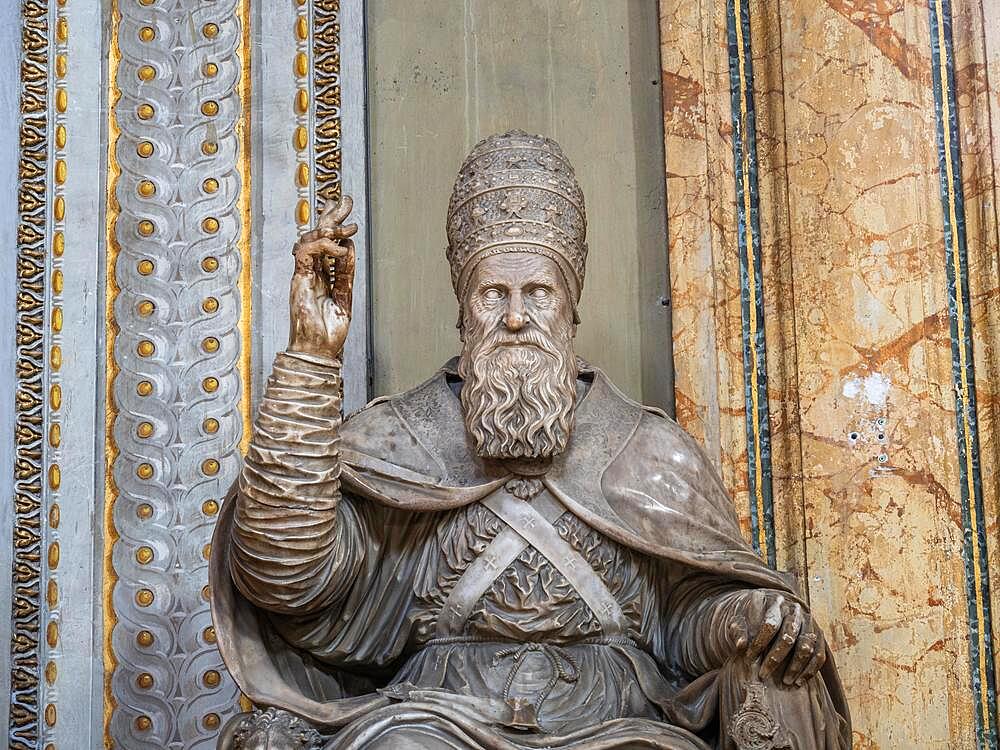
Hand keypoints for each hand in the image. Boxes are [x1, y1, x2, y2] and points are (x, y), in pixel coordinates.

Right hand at [288, 195, 357, 358]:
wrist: (319, 351)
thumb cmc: (329, 332)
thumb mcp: (344, 297)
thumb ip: (345, 274)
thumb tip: (349, 248)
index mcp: (320, 276)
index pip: (325, 244)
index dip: (334, 225)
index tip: (347, 212)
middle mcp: (309, 273)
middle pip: (315, 236)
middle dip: (330, 215)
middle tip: (344, 199)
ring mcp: (302, 276)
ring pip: (308, 240)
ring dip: (328, 228)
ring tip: (346, 226)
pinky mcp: (299, 281)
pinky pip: (305, 253)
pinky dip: (322, 246)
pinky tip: (338, 248)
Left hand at [726, 589, 826, 685]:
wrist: (768, 610)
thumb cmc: (750, 617)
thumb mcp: (739, 619)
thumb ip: (738, 630)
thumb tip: (741, 645)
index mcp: (774, 602)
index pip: (769, 624)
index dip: (759, 643)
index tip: (749, 659)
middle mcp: (794, 609)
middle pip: (788, 636)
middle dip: (775, 659)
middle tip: (763, 675)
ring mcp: (808, 621)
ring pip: (805, 646)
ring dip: (795, 667)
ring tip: (784, 682)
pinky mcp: (819, 633)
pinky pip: (819, 654)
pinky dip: (810, 670)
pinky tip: (798, 682)